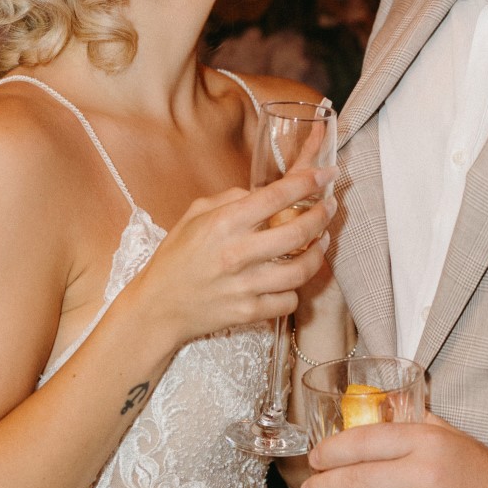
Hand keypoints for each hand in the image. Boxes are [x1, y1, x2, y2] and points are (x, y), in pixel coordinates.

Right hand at [130, 167, 334, 349]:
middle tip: (330, 208)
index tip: (325, 175)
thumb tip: (264, 192)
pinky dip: (296, 290)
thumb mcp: (193, 216)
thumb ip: (229, 198)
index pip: (276, 196)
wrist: (158, 307)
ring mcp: (244, 286)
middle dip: (323, 216)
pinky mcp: (249, 312)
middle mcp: (236, 253)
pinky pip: (289, 300)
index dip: (308, 183)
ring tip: (321, 241)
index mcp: (223, 224)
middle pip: (299, 232)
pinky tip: (294, 279)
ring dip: (319, 253)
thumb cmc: (176, 258)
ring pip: (302, 270)